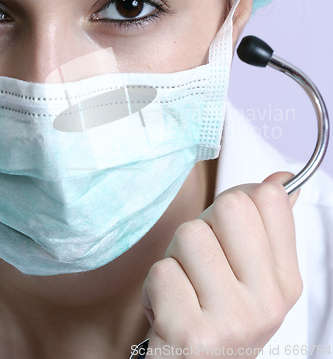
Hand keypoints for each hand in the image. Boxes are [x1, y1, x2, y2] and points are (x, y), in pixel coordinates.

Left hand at [141, 172, 301, 357]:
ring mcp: (233, 320)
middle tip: (199, 263)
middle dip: (203, 226)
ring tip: (183, 290)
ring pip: (189, 234)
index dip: (235, 203)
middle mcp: (268, 302)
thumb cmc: (214, 321)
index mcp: (286, 281)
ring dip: (174, 259)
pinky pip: (161, 271)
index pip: (269, 198)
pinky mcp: (191, 335)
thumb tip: (281, 179)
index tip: (225, 232)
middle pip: (229, 206)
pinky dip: (154, 288)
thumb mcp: (250, 279)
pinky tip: (167, 312)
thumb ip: (264, 229)